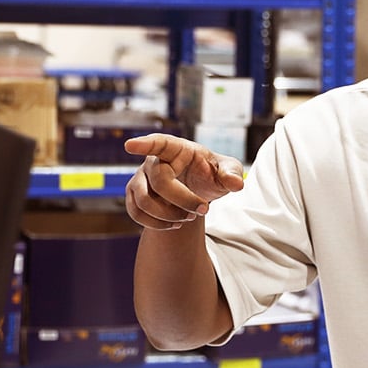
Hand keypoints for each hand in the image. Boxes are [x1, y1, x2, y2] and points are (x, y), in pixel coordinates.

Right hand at [124, 134, 244, 229]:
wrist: (198, 188)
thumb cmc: (211, 173)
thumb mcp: (227, 170)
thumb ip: (232, 173)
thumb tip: (237, 184)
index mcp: (176, 149)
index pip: (159, 143)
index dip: (145, 144)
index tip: (130, 145)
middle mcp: (153, 161)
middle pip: (160, 182)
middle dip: (184, 201)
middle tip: (204, 209)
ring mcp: (140, 178)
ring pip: (144, 201)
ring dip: (169, 215)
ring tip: (189, 217)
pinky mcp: (134, 195)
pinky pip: (136, 213)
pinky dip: (156, 224)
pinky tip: (174, 224)